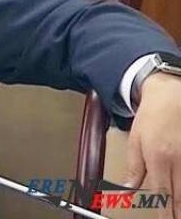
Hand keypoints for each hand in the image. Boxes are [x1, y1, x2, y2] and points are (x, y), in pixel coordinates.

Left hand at [126, 72, 180, 217]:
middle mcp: (179, 160)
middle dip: (177, 213)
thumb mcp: (135, 141)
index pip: (162, 194)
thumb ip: (133, 169)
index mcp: (158, 158)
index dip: (164, 212)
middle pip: (180, 196)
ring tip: (178, 213)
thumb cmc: (151, 117)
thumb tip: (126, 191)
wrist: (171, 95)